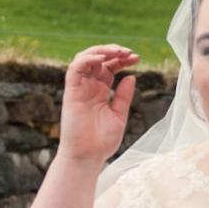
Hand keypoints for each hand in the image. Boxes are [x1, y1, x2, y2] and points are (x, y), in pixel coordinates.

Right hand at [58, 45, 138, 165]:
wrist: (87, 157)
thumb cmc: (102, 141)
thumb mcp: (119, 115)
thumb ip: (124, 96)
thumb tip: (132, 76)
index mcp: (100, 91)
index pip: (109, 67)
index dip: (122, 59)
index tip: (137, 58)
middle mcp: (89, 87)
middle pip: (99, 59)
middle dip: (115, 52)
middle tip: (131, 53)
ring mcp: (79, 88)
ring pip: (85, 59)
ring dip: (101, 51)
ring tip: (119, 51)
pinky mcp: (71, 92)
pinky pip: (74, 68)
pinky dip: (87, 59)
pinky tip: (102, 59)